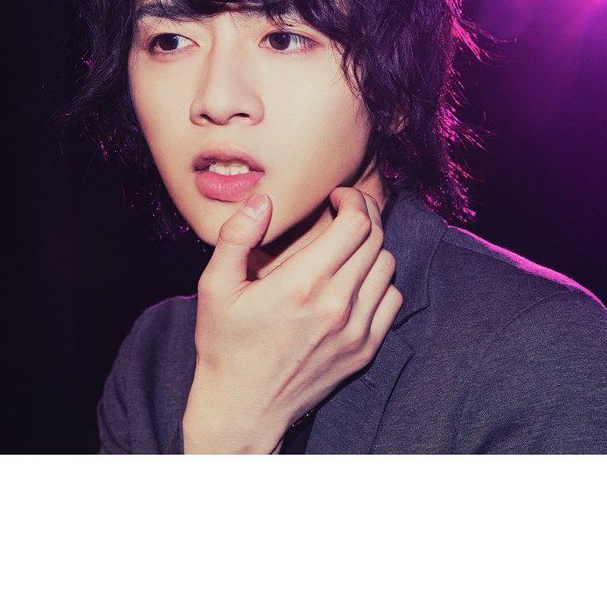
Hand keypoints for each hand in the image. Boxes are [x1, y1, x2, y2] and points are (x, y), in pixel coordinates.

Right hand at [182, 187, 402, 452]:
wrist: (243, 409)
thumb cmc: (225, 345)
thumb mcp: (215, 288)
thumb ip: (236, 237)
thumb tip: (263, 200)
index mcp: (303, 283)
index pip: (356, 224)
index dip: (352, 199)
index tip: (336, 197)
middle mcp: (337, 304)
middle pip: (375, 239)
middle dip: (364, 215)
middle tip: (345, 211)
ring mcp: (355, 330)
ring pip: (387, 267)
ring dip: (372, 248)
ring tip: (348, 246)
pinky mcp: (364, 350)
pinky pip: (391, 301)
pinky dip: (380, 284)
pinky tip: (355, 281)